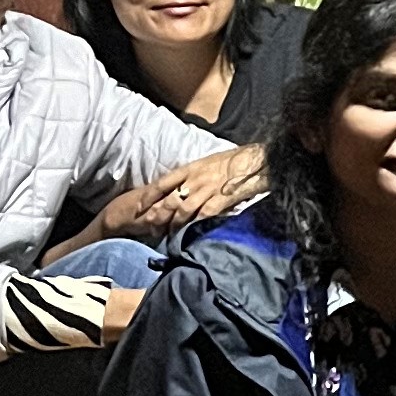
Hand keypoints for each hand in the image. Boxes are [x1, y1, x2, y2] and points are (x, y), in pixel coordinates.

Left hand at [124, 146, 263, 233]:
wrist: (255, 161)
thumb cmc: (234, 160)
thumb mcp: (209, 162)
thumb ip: (194, 174)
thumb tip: (183, 185)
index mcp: (190, 168)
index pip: (162, 182)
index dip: (149, 195)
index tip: (139, 206)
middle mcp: (195, 179)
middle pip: (169, 200)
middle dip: (158, 215)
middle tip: (151, 227)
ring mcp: (207, 190)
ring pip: (183, 210)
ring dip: (174, 224)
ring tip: (169, 235)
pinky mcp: (221, 200)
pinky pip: (203, 215)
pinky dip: (194, 225)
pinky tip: (190, 234)